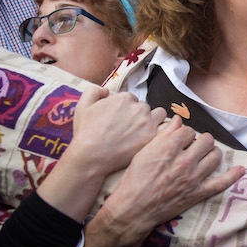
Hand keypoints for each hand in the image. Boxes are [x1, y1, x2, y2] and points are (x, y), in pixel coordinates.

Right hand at [36, 88, 165, 220]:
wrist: (92, 155)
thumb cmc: (86, 132)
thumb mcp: (83, 106)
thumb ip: (94, 91)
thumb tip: (106, 91)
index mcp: (124, 98)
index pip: (131, 99)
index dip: (126, 109)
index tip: (121, 119)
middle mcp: (139, 107)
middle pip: (144, 107)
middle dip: (139, 115)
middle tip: (130, 127)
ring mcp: (147, 122)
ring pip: (158, 115)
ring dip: (153, 120)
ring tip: (143, 130)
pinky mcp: (152, 136)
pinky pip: (164, 129)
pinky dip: (159, 131)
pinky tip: (151, 137)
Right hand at [80, 116, 245, 246]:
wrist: (134, 208)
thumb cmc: (134, 179)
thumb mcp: (144, 152)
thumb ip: (163, 135)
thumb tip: (177, 120)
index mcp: (169, 148)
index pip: (188, 131)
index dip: (185, 133)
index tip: (181, 139)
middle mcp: (184, 161)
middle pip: (206, 140)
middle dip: (200, 140)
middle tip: (194, 146)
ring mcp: (193, 178)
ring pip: (215, 156)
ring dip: (212, 152)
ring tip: (206, 154)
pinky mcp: (198, 193)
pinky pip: (221, 183)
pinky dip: (233, 176)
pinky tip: (241, 169)